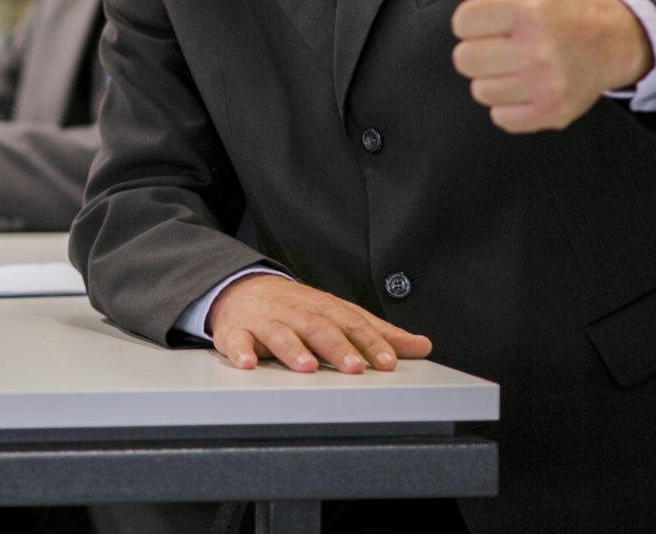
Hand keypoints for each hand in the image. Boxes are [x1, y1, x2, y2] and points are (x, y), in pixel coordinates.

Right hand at [205, 275, 431, 373]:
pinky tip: (248, 362)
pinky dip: (240, 350)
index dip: (371, 342)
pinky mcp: (236, 330)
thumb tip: (420, 346)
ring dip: (293, 349)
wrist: (240, 288)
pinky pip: (236, 340)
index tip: (388, 361)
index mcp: (323, 308)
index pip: (352, 323)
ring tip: (306, 366)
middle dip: (336, 347)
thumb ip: (376, 333)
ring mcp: (265, 320)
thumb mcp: (337, 315)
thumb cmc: (295, 308)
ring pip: (280, 333)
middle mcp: (296, 312)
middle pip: (318, 328)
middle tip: (353, 366)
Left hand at [450, 0, 654, 132]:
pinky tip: (528, 85)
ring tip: (519, 63)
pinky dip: (511, 106)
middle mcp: (538, 48)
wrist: (612, 41)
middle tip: (506, 42)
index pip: (462, 22)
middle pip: (465, 60)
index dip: (473, 20)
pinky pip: (501, 117)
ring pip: (481, 90)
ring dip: (495, 78)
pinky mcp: (552, 112)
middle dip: (481, 50)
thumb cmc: (559, 4)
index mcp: (526, 10)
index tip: (494, 17)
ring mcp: (547, 83)